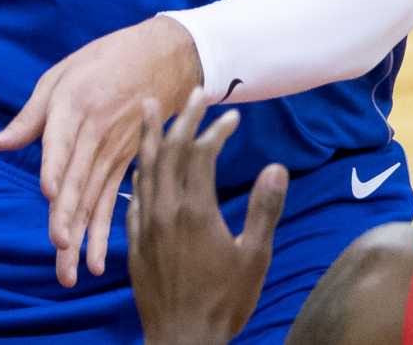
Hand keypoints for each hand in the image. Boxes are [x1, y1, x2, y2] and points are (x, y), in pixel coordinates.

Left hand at [0, 15, 204, 287]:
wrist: (164, 58)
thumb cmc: (103, 62)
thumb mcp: (62, 75)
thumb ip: (31, 116)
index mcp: (76, 105)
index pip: (63, 140)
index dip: (56, 165)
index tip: (49, 192)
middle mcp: (96, 133)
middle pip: (79, 178)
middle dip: (68, 214)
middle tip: (58, 246)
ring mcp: (114, 152)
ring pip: (94, 198)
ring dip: (82, 236)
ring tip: (69, 270)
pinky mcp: (127, 164)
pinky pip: (112, 201)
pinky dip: (103, 232)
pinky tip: (96, 262)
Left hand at [129, 97, 286, 344]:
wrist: (181, 340)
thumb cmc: (224, 301)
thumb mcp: (254, 257)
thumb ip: (264, 210)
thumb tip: (277, 167)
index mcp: (195, 210)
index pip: (200, 153)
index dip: (216, 130)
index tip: (232, 116)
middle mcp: (165, 210)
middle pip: (169, 151)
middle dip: (182, 118)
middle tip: (193, 93)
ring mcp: (145, 224)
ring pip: (145, 168)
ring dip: (150, 135)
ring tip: (151, 108)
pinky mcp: (134, 240)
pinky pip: (134, 194)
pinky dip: (140, 170)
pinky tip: (142, 164)